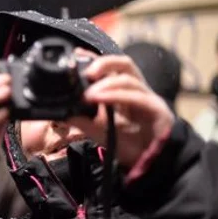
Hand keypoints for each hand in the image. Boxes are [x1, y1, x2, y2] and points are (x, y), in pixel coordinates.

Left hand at [69, 51, 174, 167]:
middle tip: (86, 72)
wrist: (149, 164)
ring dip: (107, 83)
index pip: (110, 67)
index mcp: (122, 90)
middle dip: (104, 63)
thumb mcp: (97, 130)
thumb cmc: (126, 143)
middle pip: (124, 64)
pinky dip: (117, 96)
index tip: (76, 55)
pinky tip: (101, 99)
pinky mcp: (157, 110)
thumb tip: (60, 111)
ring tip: (88, 94)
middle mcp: (136, 90)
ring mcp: (147, 98)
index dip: (95, 58)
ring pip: (129, 79)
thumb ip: (81, 120)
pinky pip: (138, 97)